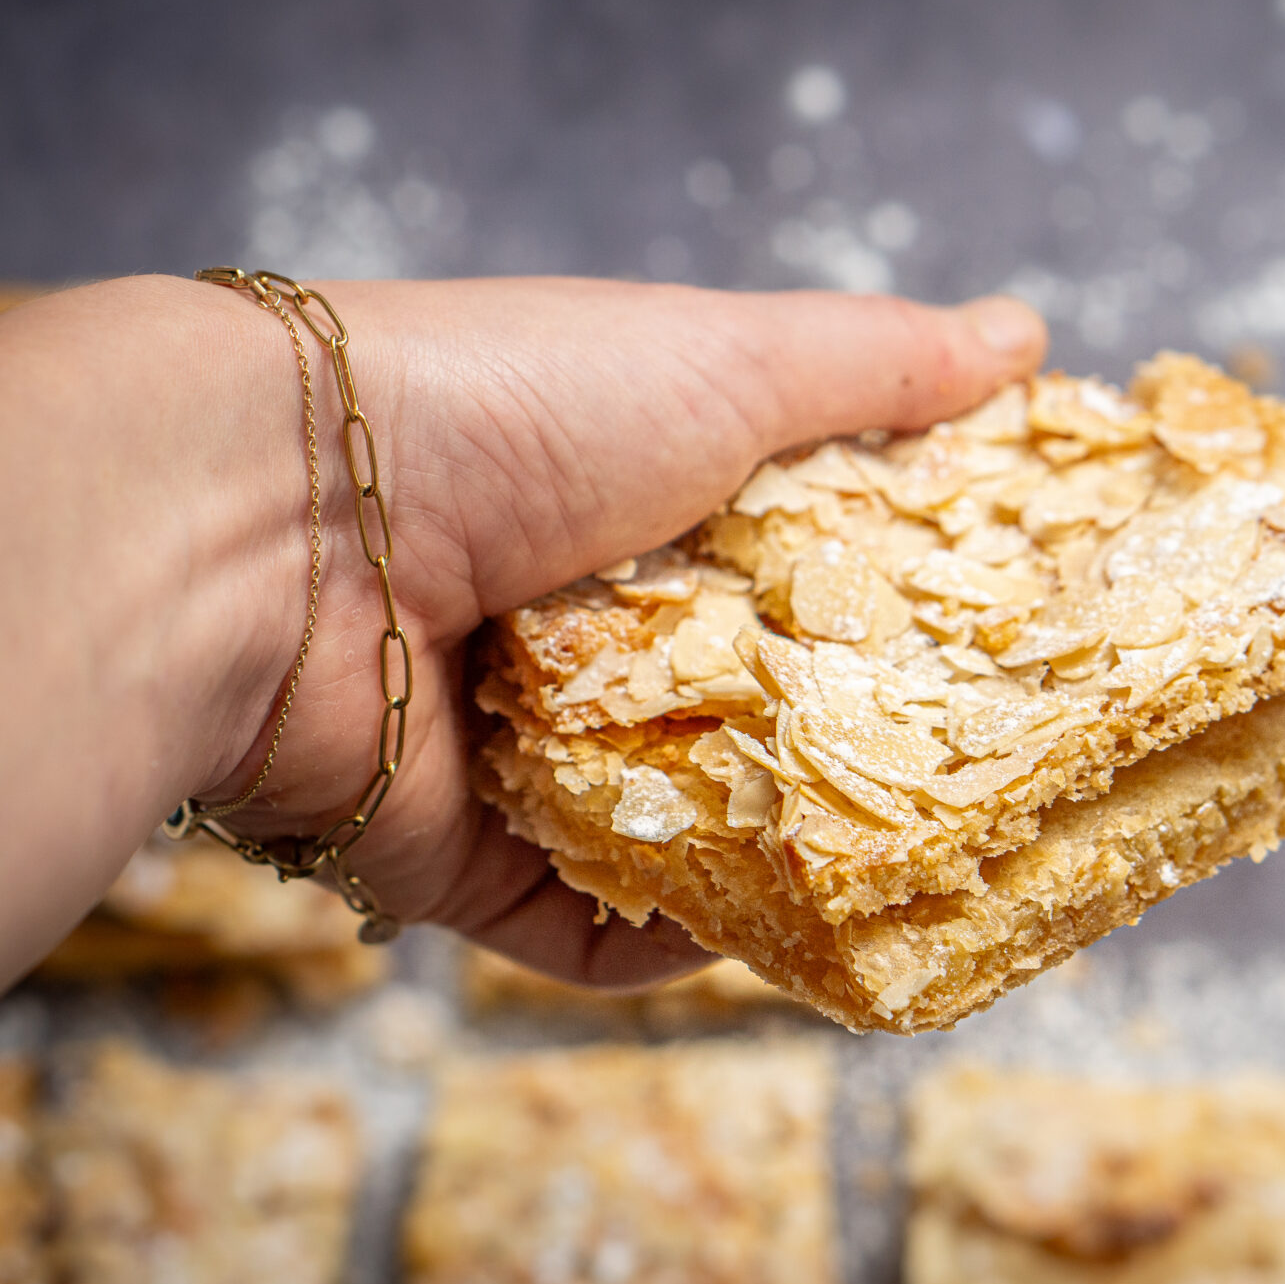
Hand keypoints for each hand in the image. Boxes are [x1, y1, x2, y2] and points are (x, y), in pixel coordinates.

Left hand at [194, 278, 1047, 990]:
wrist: (264, 534)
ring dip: (768, 856)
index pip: (790, 551)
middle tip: (972, 775)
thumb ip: (872, 363)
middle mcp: (574, 619)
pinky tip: (760, 946)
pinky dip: (663, 942)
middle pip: (740, 699)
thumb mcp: (719, 359)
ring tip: (897, 881)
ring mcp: (515, 741)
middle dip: (843, 740)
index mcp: (630, 491)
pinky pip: (584, 923)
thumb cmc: (503, 415)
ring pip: (671, 825)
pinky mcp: (460, 856)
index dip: (892, 587)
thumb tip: (1020, 336)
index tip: (1002, 627)